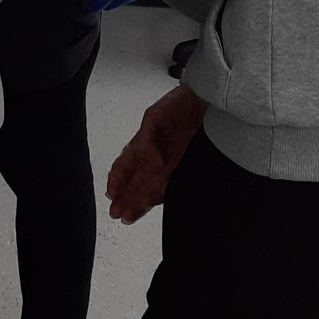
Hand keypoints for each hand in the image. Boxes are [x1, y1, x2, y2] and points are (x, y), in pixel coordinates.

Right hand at [106, 86, 205, 224]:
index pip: (125, 164)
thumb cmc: (180, 103)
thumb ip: (148, 137)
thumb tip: (149, 158)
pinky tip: (148, 204)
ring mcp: (169, 165)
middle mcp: (155, 157)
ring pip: (149, 187)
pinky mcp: (184, 169)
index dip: (117, 178)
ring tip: (128, 215)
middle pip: (135, 180)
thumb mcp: (156, 115)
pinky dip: (157, 196)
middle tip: (116, 212)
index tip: (111, 192)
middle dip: (124, 196)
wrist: (207, 103)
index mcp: (143, 142)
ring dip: (137, 201)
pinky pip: (168, 186)